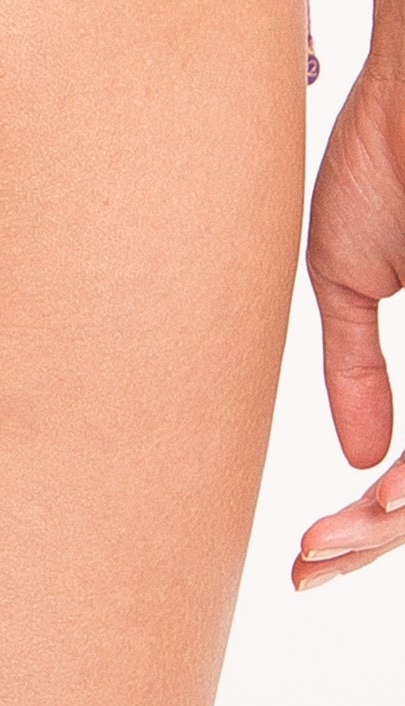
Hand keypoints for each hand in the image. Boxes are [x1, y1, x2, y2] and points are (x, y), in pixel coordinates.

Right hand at [295, 50, 404, 586]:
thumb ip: (355, 365)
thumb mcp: (349, 270)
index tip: (309, 550)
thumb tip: (360, 455)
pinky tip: (384, 500)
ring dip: (396, 524)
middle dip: (376, 539)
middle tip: (313, 558)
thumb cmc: (389, 147)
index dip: (370, 522)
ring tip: (338, 540)